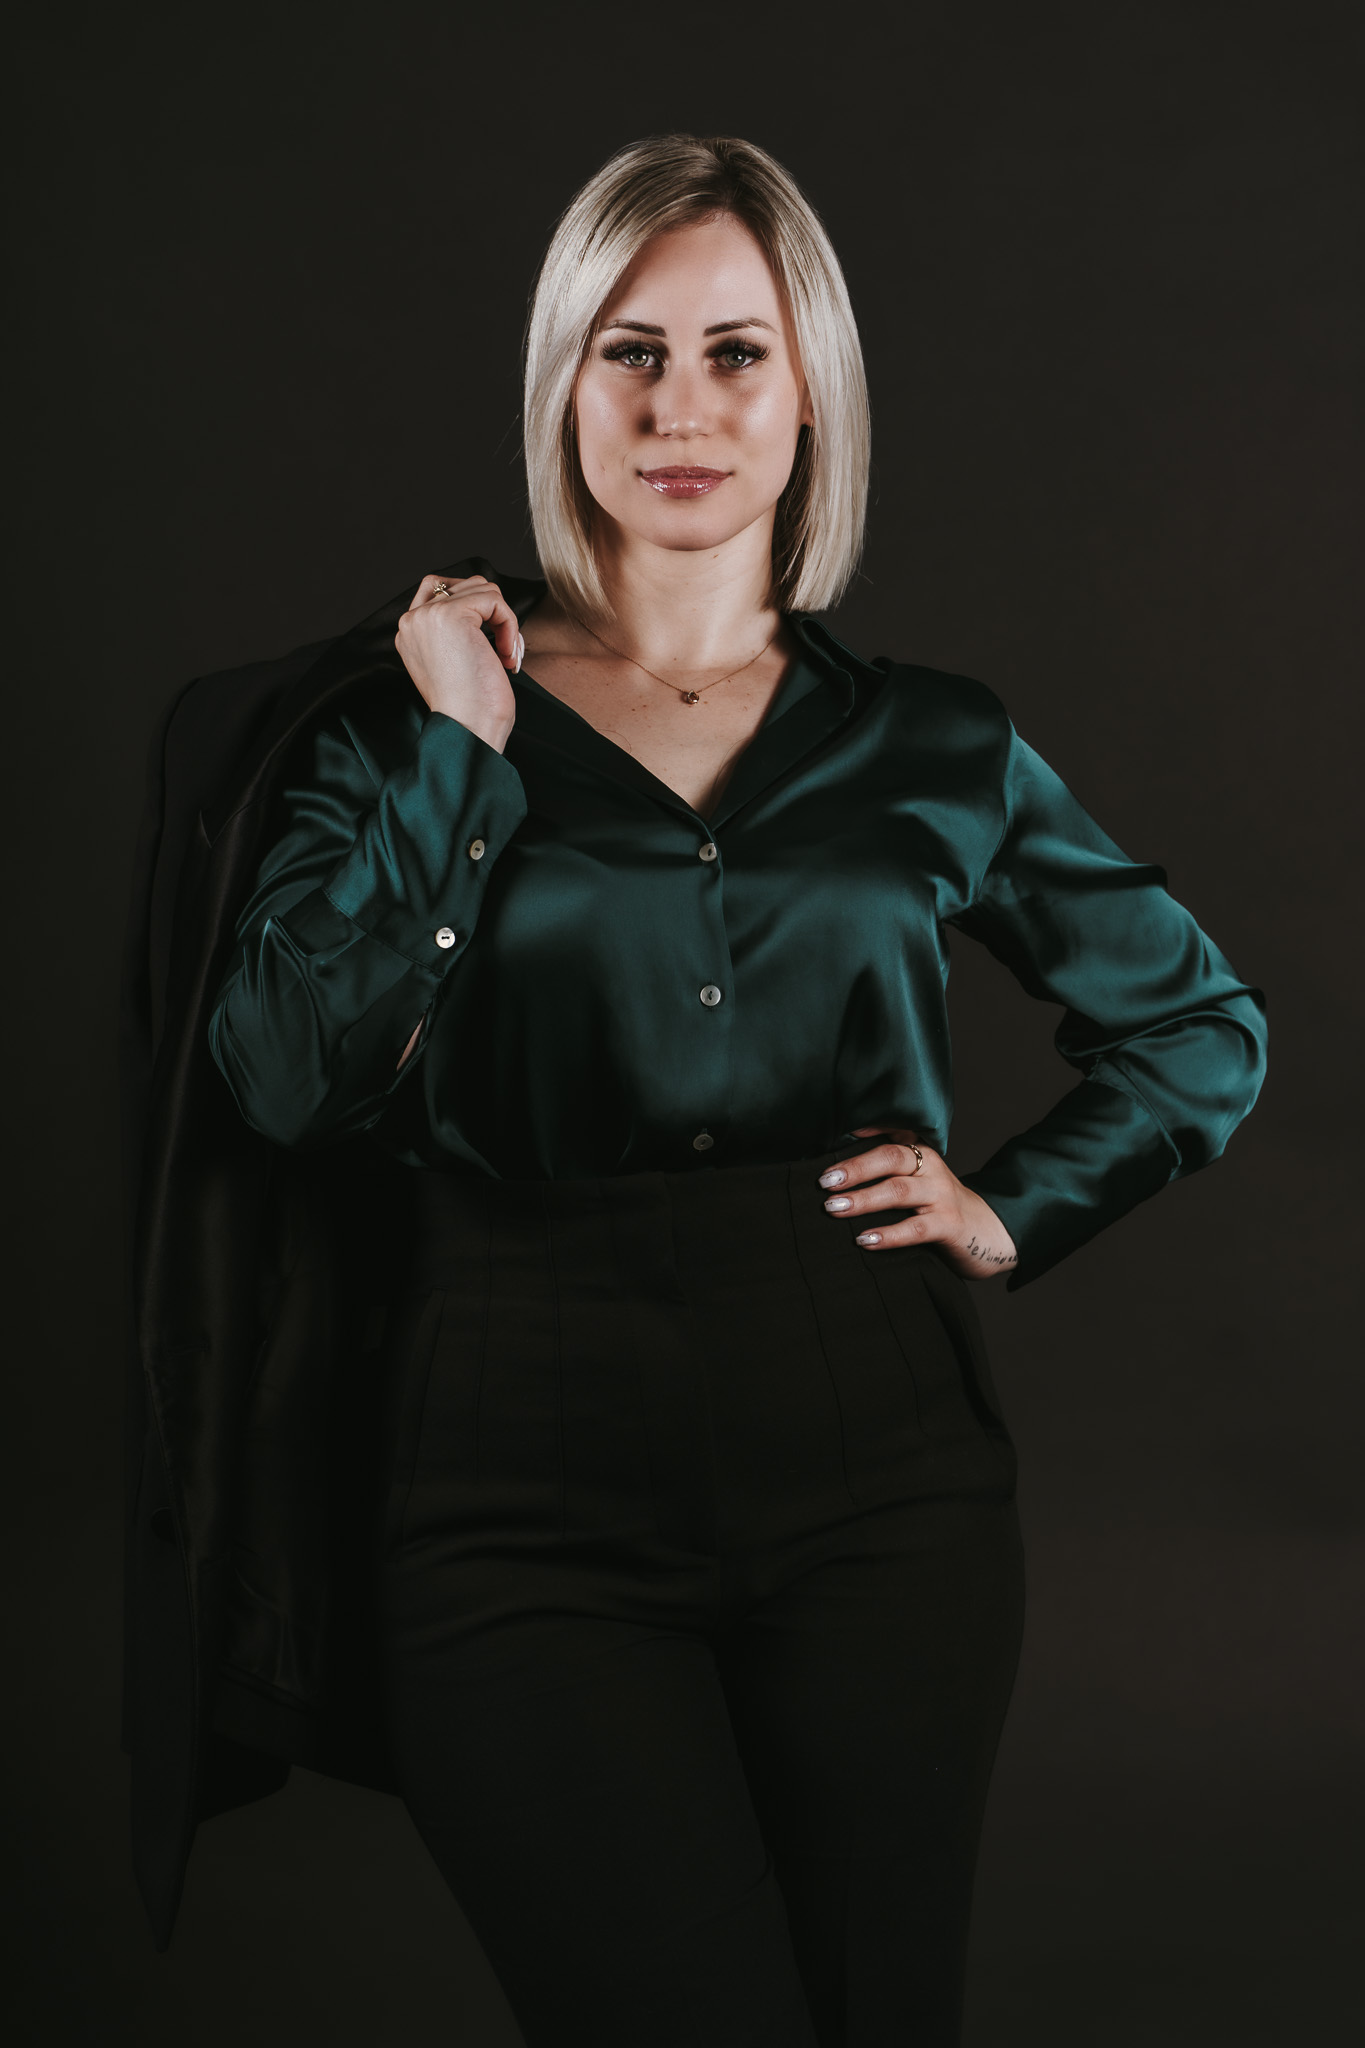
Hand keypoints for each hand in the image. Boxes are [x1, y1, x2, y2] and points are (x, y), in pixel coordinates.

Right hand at [394, 573, 521, 752]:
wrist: (468, 730)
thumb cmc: (470, 709)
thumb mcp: (454, 662)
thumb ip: (456, 630)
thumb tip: (486, 603)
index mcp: (409, 633)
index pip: (438, 589)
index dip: (474, 608)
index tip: (490, 645)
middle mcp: (412, 620)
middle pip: (465, 585)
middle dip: (493, 613)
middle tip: (504, 650)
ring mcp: (428, 615)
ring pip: (483, 588)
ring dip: (504, 620)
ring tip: (505, 655)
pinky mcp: (451, 614)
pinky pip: (495, 600)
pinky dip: (510, 625)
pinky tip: (507, 657)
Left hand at [817, 1125, 1018, 1279]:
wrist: (986, 1232)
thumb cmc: (937, 1206)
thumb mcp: (917, 1181)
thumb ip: (886, 1172)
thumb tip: (835, 1176)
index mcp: (921, 1153)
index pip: (893, 1132)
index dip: (868, 1128)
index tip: (841, 1133)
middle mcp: (932, 1168)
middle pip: (891, 1158)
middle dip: (856, 1168)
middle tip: (825, 1181)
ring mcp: (942, 1196)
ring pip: (899, 1191)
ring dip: (864, 1199)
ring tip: (834, 1208)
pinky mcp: (949, 1225)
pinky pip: (915, 1228)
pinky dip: (888, 1234)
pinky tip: (864, 1239)